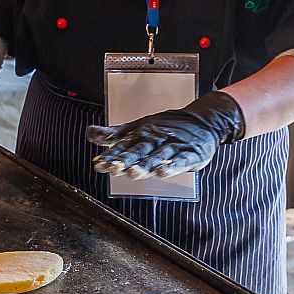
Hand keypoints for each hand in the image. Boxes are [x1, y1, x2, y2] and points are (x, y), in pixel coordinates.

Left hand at [88, 91, 244, 177]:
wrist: (203, 121)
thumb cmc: (167, 126)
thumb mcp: (138, 126)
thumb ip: (114, 134)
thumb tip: (90, 134)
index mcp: (142, 133)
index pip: (125, 145)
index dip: (112, 155)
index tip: (99, 164)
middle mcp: (156, 139)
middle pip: (139, 150)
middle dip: (126, 159)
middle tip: (113, 167)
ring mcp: (174, 146)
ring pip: (158, 156)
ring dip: (146, 165)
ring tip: (134, 172)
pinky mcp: (190, 154)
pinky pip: (181, 161)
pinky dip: (172, 167)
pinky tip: (163, 173)